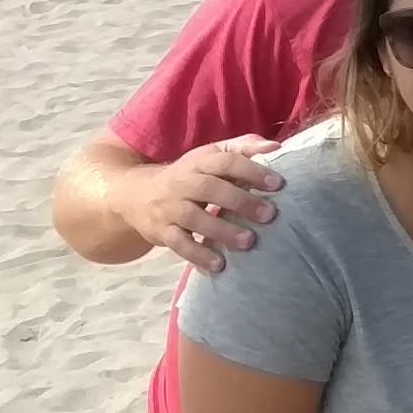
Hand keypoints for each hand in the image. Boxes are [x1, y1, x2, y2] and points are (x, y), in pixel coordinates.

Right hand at [120, 136, 282, 272]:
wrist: (134, 194)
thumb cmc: (189, 175)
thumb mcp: (211, 156)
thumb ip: (243, 148)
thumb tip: (275, 147)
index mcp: (199, 162)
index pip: (225, 161)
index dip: (251, 171)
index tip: (278, 184)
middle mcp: (182, 183)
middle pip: (209, 189)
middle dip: (240, 201)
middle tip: (269, 215)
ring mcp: (169, 208)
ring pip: (193, 218)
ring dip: (221, 230)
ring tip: (248, 242)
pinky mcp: (161, 232)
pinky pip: (178, 244)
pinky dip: (198, 255)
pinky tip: (219, 265)